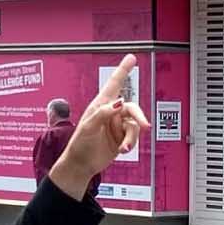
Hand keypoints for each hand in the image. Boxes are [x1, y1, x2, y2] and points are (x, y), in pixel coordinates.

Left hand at [48, 55, 150, 199]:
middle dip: (138, 116)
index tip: (131, 58)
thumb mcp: (87, 127)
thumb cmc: (79, 145)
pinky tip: (122, 149)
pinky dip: (131, 143)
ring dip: (131, 137)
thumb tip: (118, 103)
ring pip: (134, 125)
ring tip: (124, 146)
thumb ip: (102, 114)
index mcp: (100, 106)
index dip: (123, 70)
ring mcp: (117, 126)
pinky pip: (134, 137)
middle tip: (143, 125)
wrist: (82, 165)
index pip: (114, 84)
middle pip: (132, 108)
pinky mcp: (122, 138)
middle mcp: (111, 113)